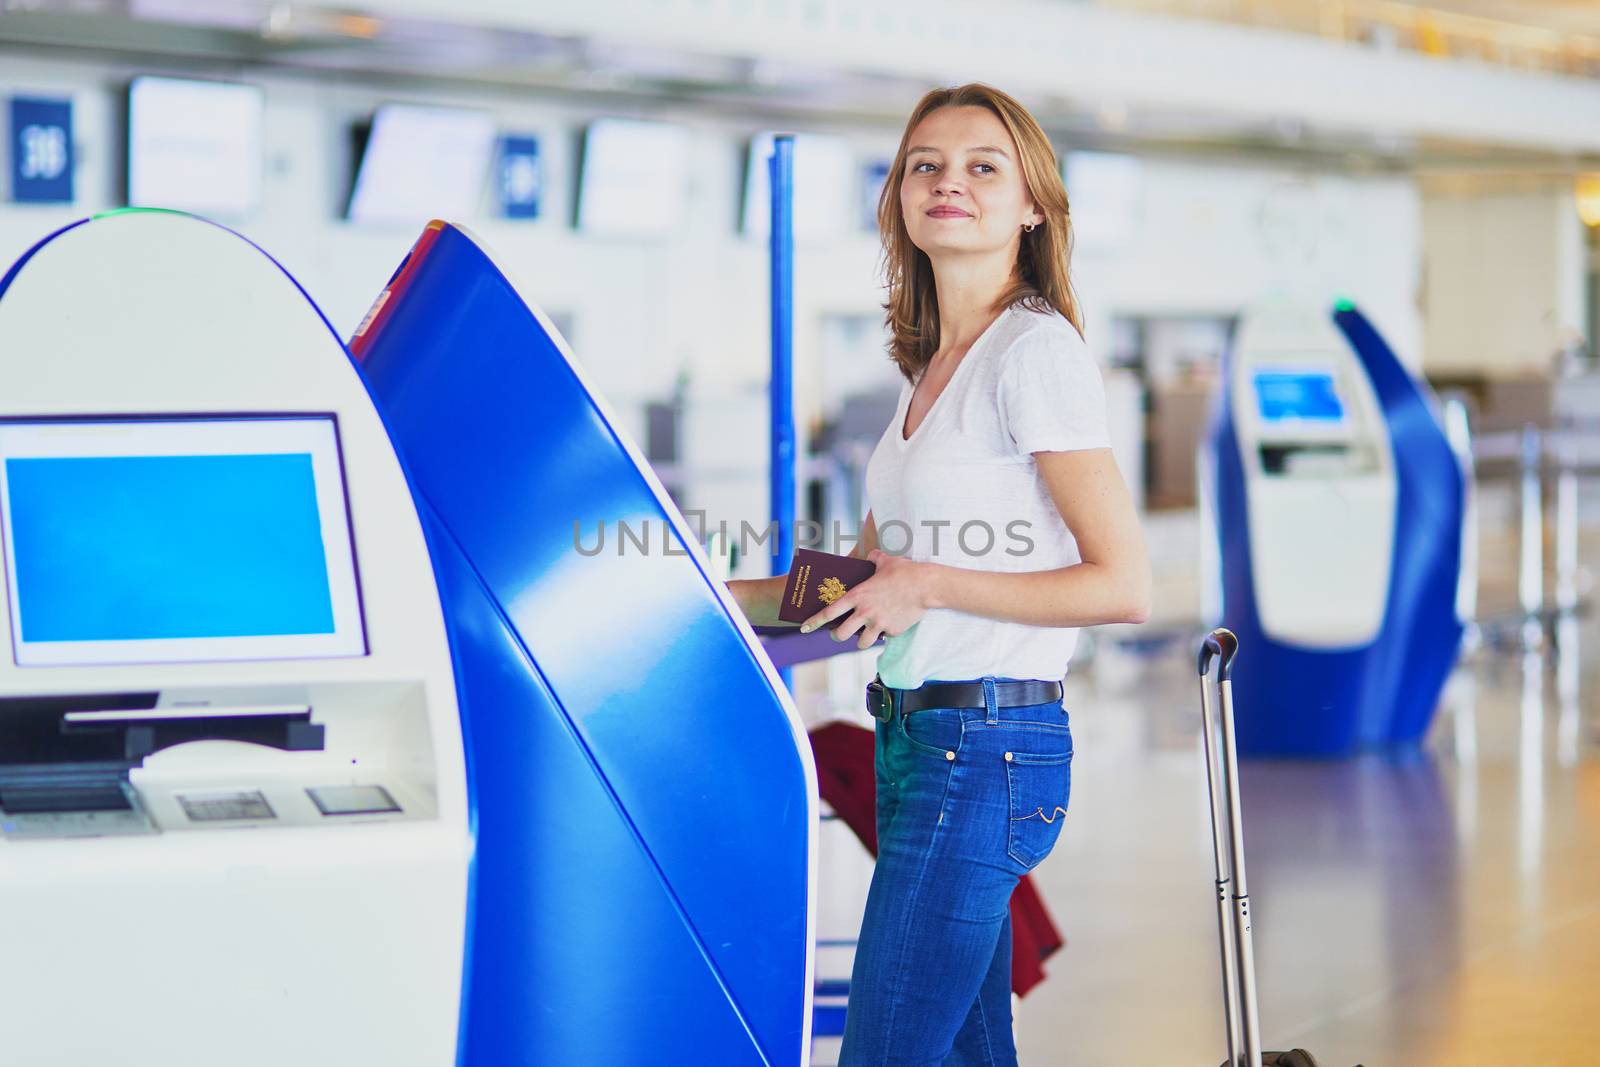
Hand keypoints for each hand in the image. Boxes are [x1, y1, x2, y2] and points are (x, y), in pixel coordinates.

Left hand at [800, 549, 932, 650]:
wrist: (926, 586)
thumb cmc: (905, 571)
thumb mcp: (886, 561)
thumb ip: (874, 558)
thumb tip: (871, 554)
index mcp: (857, 596)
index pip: (829, 612)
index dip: (814, 622)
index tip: (804, 628)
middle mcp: (864, 612)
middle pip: (840, 634)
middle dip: (837, 636)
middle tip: (839, 633)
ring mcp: (878, 624)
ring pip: (860, 643)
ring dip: (860, 641)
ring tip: (863, 635)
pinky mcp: (892, 631)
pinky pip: (883, 638)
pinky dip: (883, 635)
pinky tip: (888, 626)